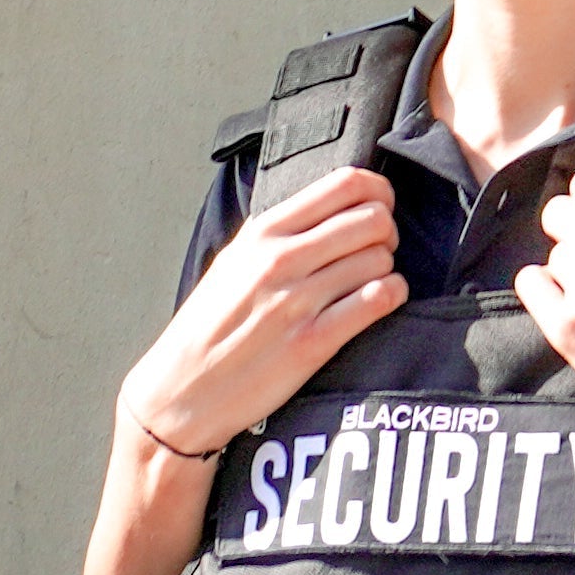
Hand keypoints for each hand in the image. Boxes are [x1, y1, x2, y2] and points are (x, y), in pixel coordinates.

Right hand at [119, 167, 403, 461]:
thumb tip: (321, 207)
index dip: (378, 191)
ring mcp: (298, 300)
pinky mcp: (313, 341)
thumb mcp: (231, 261)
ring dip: (387, 267)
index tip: (381, 206)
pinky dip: (392, 294)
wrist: (182, 390)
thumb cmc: (207, 326)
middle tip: (381, 248)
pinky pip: (378, 300)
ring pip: (379, 258)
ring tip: (373, 280)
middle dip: (388, 231)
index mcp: (264, 233)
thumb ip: (274, 231)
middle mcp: (282, 259)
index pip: (345, 184)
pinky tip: (382, 299)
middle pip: (372, 218)